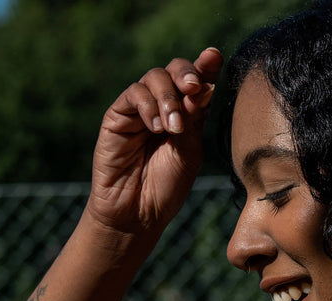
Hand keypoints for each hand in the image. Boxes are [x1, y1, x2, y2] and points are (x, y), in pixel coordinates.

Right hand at [87, 47, 222, 238]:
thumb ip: (193, 122)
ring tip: (173, 127)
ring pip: (154, 78)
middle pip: (174, 71)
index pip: (197, 85)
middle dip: (186, 74)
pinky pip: (133, 95)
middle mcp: (164, 108)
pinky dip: (148, 106)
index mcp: (187, 117)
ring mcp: (140, 110)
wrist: (138, 214)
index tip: (214, 56)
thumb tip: (201, 87)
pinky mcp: (118, 116)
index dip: (205, 67)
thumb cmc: (166, 188)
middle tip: (194, 88)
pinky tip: (156, 128)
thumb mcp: (188, 155)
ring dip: (168, 98)